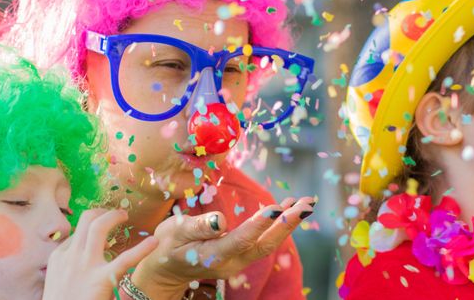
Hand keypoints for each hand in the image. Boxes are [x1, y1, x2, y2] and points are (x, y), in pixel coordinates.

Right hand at [42, 209, 157, 299]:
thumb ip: (73, 265)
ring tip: (125, 216)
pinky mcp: (102, 280)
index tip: (103, 229)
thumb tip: (92, 254)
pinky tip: (154, 242)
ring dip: (114, 216)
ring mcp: (85, 266)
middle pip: (86, 220)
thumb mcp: (60, 280)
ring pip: (98, 227)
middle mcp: (70, 256)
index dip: (91, 226)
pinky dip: (142, 249)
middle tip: (117, 215)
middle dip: (102, 212)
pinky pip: (125, 259)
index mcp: (59, 257)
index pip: (78, 232)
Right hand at [130, 197, 314, 298]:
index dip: (259, 224)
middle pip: (265, 245)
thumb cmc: (167, 246)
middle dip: (288, 224)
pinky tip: (287, 208)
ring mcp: (238, 262)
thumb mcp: (174, 233)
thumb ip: (198, 227)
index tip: (276, 208)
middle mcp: (231, 262)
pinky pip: (264, 242)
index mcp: (213, 255)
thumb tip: (220, 220)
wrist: (166, 269)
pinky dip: (278, 225)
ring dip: (288, 223)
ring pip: (268, 244)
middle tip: (307, 204)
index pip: (241, 240)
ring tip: (305, 202)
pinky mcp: (241, 256)